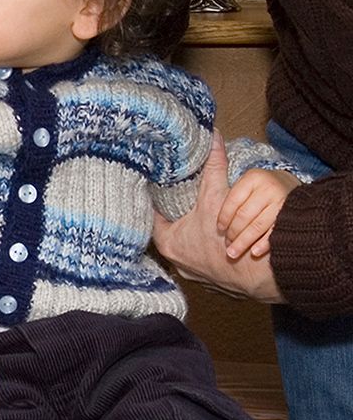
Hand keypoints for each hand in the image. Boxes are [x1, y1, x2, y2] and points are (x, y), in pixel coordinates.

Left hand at [152, 134, 285, 304]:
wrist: (265, 272)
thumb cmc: (233, 237)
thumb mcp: (217, 196)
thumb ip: (213, 167)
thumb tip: (212, 136)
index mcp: (169, 244)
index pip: (154, 219)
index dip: (158, 203)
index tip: (161, 191)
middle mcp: (178, 264)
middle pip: (170, 235)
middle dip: (176, 219)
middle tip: (180, 202)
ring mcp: (194, 276)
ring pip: (188, 250)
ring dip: (193, 237)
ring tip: (197, 220)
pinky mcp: (212, 283)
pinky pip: (205, 263)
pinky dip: (209, 252)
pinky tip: (215, 241)